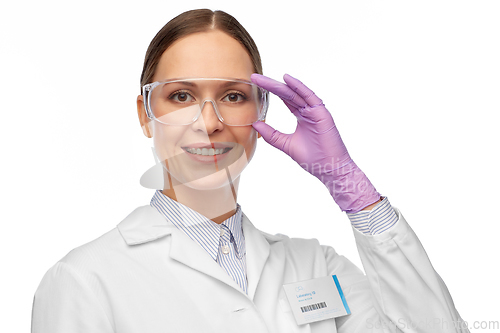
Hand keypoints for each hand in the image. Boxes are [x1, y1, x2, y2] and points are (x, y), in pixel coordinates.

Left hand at [251, 73, 379, 212]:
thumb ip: (271, 134)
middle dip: (270, 85)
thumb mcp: (285, 144)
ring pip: (296, 93)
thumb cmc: (312, 158)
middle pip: (287, 93)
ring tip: (263, 79)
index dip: (270, 91)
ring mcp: (315, 111)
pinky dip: (299, 87)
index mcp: (302, 116)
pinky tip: (287, 80)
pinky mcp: (322, 114)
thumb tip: (255, 124)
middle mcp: (308, 111)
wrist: (328, 169)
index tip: (255, 85)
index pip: (284, 99)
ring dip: (280, 84)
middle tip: (254, 77)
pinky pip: (310, 97)